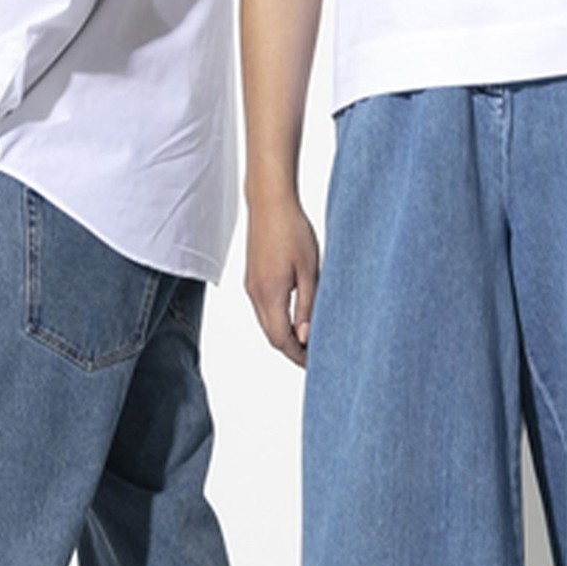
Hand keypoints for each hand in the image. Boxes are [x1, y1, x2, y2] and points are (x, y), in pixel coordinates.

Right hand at [244, 196, 318, 367]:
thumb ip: (307, 306)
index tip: (315, 363)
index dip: (298, 356)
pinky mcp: (252, 278)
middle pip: (272, 336)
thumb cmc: (292, 230)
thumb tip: (306, 336)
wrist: (269, 202)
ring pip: (267, 324)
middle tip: (314, 357)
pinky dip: (278, 321)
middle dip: (292, 350)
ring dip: (285, 336)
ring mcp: (251, 287)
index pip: (282, 340)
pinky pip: (263, 310)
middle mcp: (256, 294)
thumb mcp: (310, 270)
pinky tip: (295, 318)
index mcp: (270, 294)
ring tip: (308, 340)